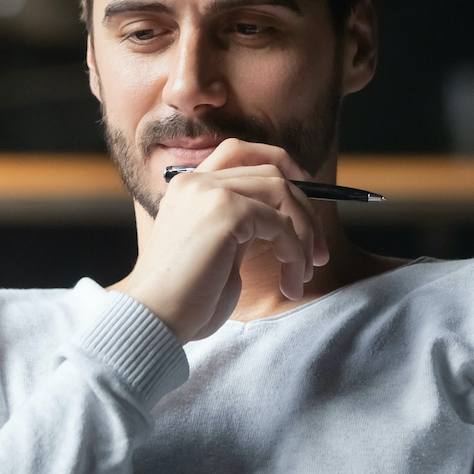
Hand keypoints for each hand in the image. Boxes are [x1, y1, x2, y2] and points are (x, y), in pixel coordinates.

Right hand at [111, 139, 329, 341]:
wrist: (154, 320)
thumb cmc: (185, 299)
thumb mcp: (219, 250)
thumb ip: (243, 225)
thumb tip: (289, 220)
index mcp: (190, 186)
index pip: (244, 153)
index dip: (284, 169)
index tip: (308, 206)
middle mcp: (197, 180)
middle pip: (272, 170)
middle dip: (306, 210)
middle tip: (318, 253)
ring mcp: (210, 191)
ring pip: (282, 191)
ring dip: (305, 233)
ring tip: (303, 272)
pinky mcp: (225, 211)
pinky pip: (280, 223)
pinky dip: (294, 252)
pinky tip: (290, 281)